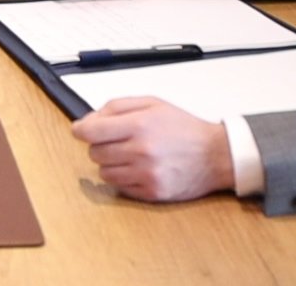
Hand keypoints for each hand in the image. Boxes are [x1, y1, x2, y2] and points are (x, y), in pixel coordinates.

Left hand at [71, 97, 233, 201]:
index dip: (80, 130)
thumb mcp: (152, 103)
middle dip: (100, 145)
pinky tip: (138, 169)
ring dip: (110, 163)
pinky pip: (120, 187)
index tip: (79, 130)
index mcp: (139, 124)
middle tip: (117, 141)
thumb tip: (89, 119)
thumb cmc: (184, 128)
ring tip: (130, 155)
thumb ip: (117, 106)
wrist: (215, 155)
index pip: (91, 131)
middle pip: (94, 152)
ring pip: (104, 172)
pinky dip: (123, 178)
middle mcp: (141, 150)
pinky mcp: (151, 192)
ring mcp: (146, 174)